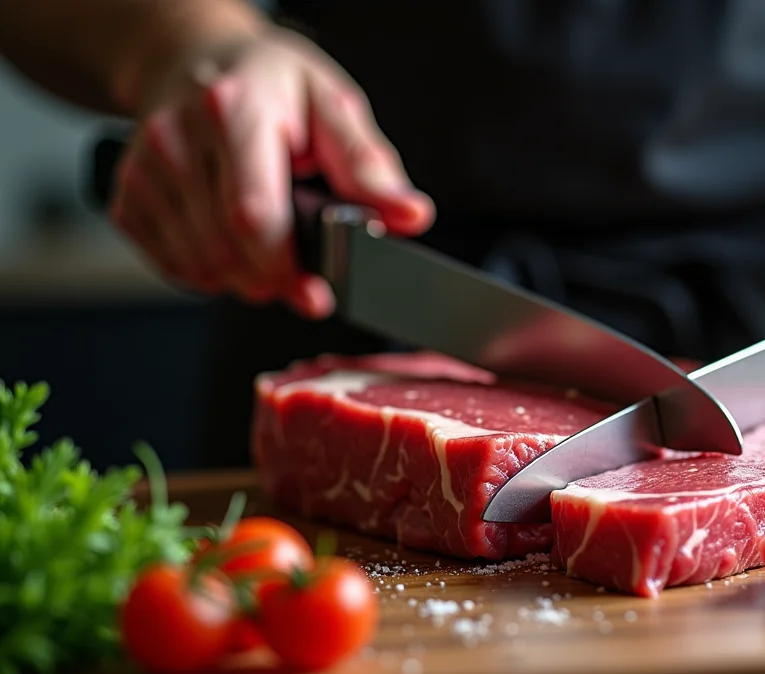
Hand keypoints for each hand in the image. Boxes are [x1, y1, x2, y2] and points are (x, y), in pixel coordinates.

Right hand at [108, 28, 433, 317]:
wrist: (193, 61)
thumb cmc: (271, 87)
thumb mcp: (332, 106)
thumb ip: (369, 166)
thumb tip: (409, 214)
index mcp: (234, 110)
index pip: (253, 215)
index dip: (287, 268)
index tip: (318, 293)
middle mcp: (178, 138)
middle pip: (227, 251)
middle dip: (275, 279)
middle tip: (305, 275)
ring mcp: (145, 170)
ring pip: (201, 268)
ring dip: (245, 279)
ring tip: (270, 247)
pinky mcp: (128, 198)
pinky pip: (175, 269)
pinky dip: (212, 273)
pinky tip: (231, 242)